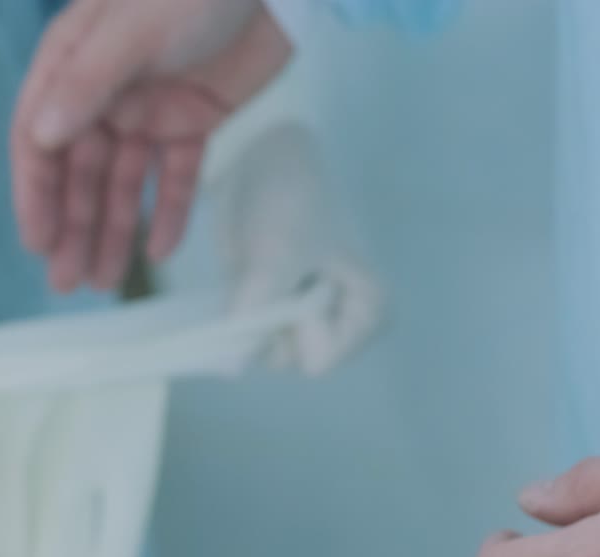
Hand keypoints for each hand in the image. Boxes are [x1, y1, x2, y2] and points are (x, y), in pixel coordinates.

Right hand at [12, 0, 292, 291]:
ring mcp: (149, 107)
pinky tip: (161, 251)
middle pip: (79, 171)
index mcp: (73, 63)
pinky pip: (176, 176)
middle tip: (66, 282)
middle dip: (72, 227)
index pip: (38, 138)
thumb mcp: (133, 30)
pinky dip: (169, 211)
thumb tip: (41, 137)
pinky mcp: (195, 119)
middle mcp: (104, 90)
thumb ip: (87, 84)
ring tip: (103, 283)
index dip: (35, 193)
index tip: (38, 242)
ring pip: (124, 181)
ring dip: (113, 230)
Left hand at [213, 122, 381, 373]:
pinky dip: (232, 314)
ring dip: (247, 312)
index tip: (296, 278)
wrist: (258, 153)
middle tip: (270, 269)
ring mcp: (301, 315)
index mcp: (367, 312)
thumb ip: (258, 310)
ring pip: (261, 349)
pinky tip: (237, 278)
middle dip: (266, 321)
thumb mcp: (277, 254)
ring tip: (257, 265)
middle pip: (286, 359)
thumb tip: (233, 360)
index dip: (293, 326)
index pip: (317, 358)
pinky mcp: (269, 303)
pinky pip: (245, 332)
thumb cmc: (289, 196)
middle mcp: (339, 322)